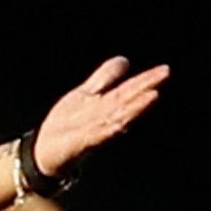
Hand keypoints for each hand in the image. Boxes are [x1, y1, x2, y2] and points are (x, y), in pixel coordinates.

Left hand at [30, 57, 170, 178]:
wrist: (46, 150)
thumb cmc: (68, 124)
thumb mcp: (86, 94)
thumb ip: (104, 79)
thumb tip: (125, 60)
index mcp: (106, 105)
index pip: (130, 89)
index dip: (146, 79)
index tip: (164, 70)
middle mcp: (105, 118)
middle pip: (128, 100)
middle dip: (146, 88)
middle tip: (165, 75)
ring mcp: (95, 132)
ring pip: (119, 118)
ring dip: (136, 108)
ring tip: (152, 96)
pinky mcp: (81, 144)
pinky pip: (97, 137)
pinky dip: (109, 130)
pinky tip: (119, 124)